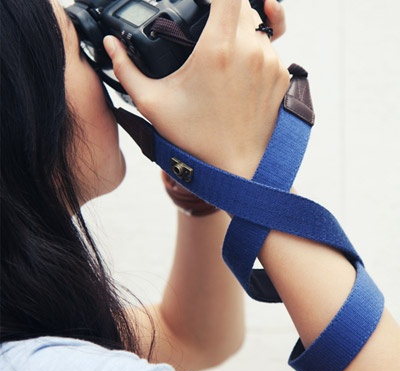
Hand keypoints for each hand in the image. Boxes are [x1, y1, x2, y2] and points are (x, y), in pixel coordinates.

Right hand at [104, 0, 289, 179]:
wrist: (237, 167)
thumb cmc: (195, 139)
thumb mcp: (153, 104)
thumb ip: (127, 70)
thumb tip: (112, 45)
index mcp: (217, 48)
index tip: (205, 2)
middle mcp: (250, 49)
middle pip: (241, 7)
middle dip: (223, 16)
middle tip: (205, 42)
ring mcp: (271, 62)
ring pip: (257, 29)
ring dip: (240, 36)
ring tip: (221, 68)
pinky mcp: (283, 76)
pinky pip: (270, 50)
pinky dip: (255, 55)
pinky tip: (238, 80)